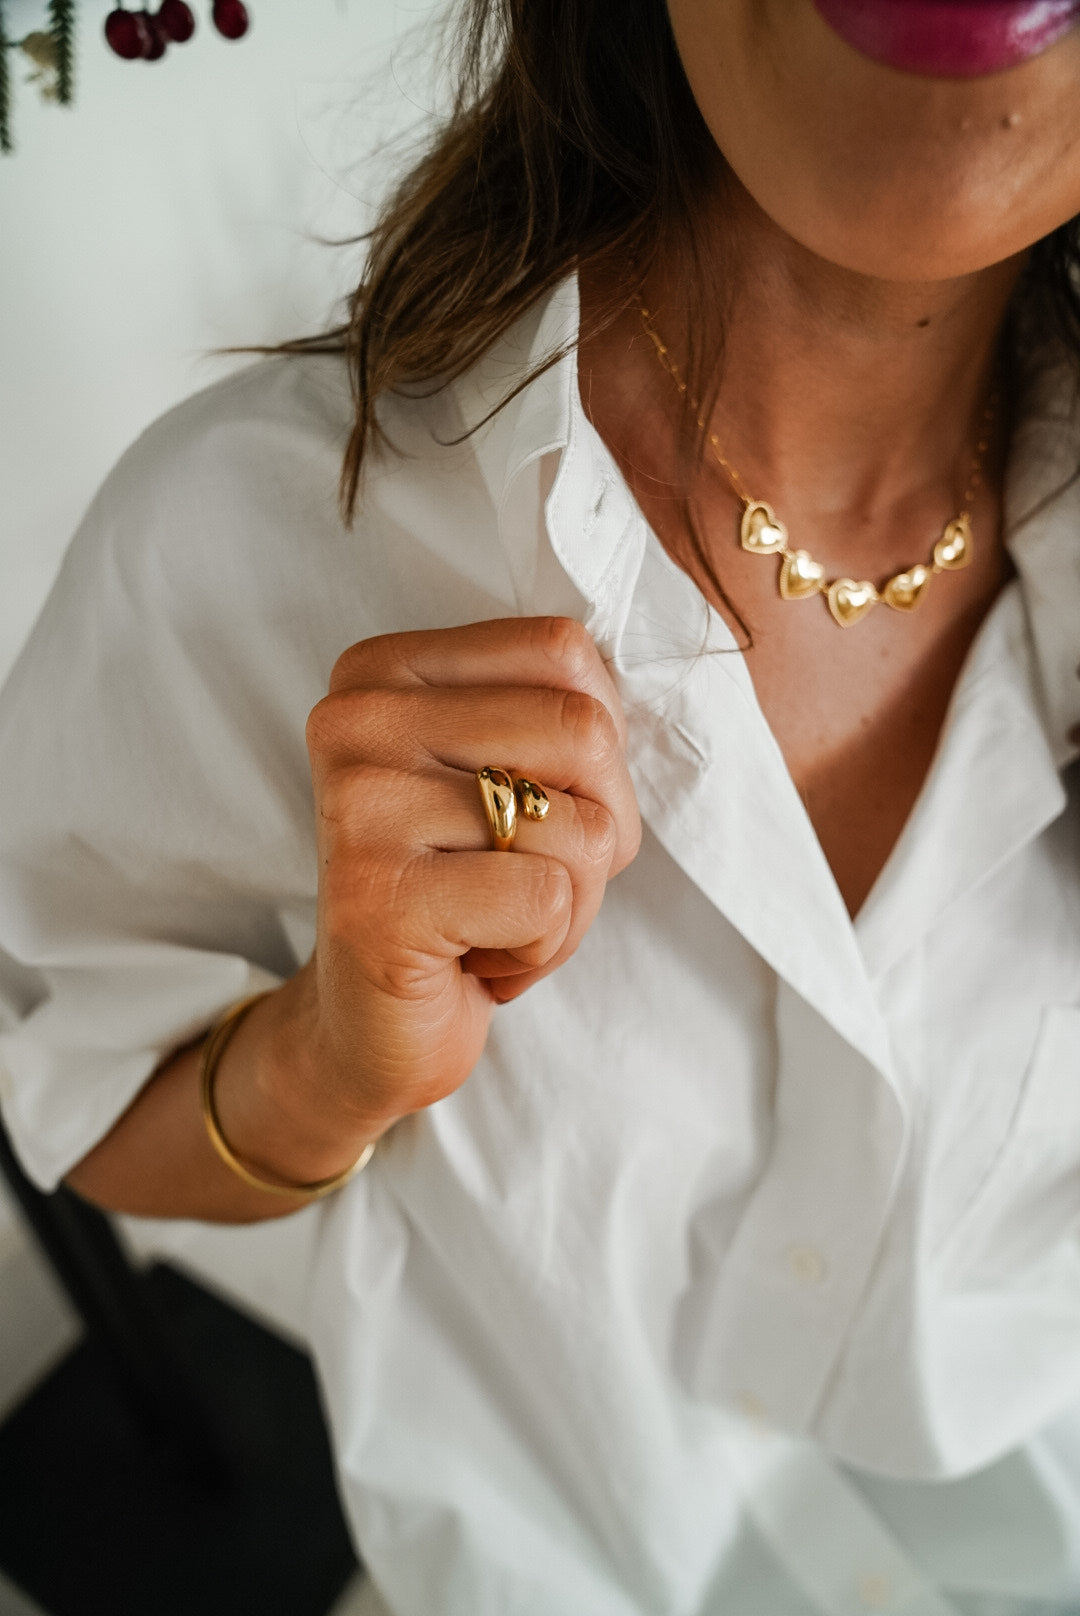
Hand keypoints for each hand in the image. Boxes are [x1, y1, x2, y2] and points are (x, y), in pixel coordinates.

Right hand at [276, 617, 640, 1152]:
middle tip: (529, 877)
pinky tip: (478, 959)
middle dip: (597, 826)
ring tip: (497, 921)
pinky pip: (547, 899)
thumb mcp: (505, 776)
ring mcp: (361, 805)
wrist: (372, 1025)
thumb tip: (623, 703)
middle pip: (583, 731)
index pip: (563, 651)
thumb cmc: (461, 894)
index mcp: (385, 669)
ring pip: (577, 824)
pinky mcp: (378, 896)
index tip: (535, 807)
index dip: (595, 747)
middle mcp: (358, 719)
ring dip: (572, 900)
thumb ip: (554, 718)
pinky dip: (544, 948)